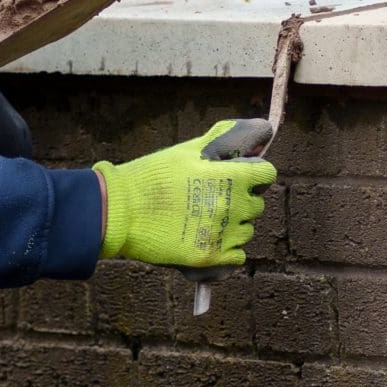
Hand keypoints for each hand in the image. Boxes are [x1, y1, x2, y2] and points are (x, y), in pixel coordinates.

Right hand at [92, 119, 277, 267]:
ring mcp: (222, 234)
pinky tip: (209, 239)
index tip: (242, 175)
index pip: (267, 174)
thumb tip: (254, 130)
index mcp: (229, 177)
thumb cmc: (151, 176)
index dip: (255, 173)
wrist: (119, 211)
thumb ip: (221, 141)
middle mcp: (231, 206)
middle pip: (257, 204)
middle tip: (214, 198)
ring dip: (233, 225)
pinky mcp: (210, 257)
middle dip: (241, 199)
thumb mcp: (187, 151)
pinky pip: (238, 255)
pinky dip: (228, 249)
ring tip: (206, 219)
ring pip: (247, 230)